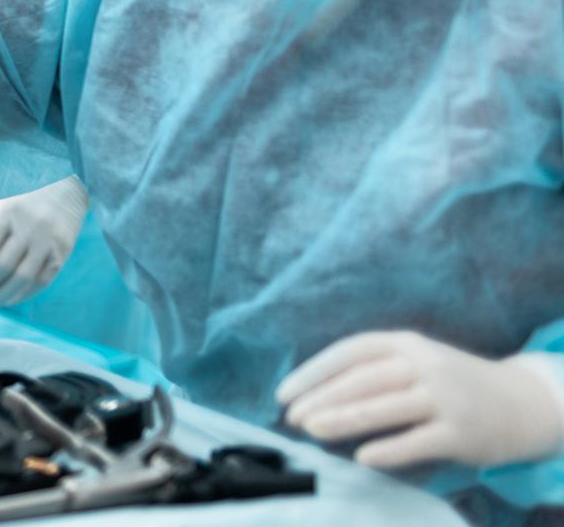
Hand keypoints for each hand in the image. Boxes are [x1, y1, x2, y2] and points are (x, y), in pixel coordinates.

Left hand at [0, 178, 88, 313]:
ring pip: (21, 278)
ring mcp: (49, 241)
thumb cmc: (16, 188)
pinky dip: (22, 294)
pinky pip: (42, 280)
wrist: (65, 179)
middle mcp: (30, 226)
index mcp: (7, 210)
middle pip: (1, 267)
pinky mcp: (63, 252)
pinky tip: (5, 300)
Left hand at [278, 331, 563, 470]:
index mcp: (404, 343)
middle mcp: (423, 365)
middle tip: (292, 417)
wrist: (519, 402)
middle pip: (362, 380)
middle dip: (321, 399)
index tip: (283, 393)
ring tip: (311, 431)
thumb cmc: (449, 383)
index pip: (349, 352)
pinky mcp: (460, 432)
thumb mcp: (413, 362)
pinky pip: (418, 441)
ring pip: (385, 407)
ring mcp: (444, 398)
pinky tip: (362, 458)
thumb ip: (372, 372)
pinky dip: (388, 449)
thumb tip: (313, 396)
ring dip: (344, 419)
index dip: (312, 372)